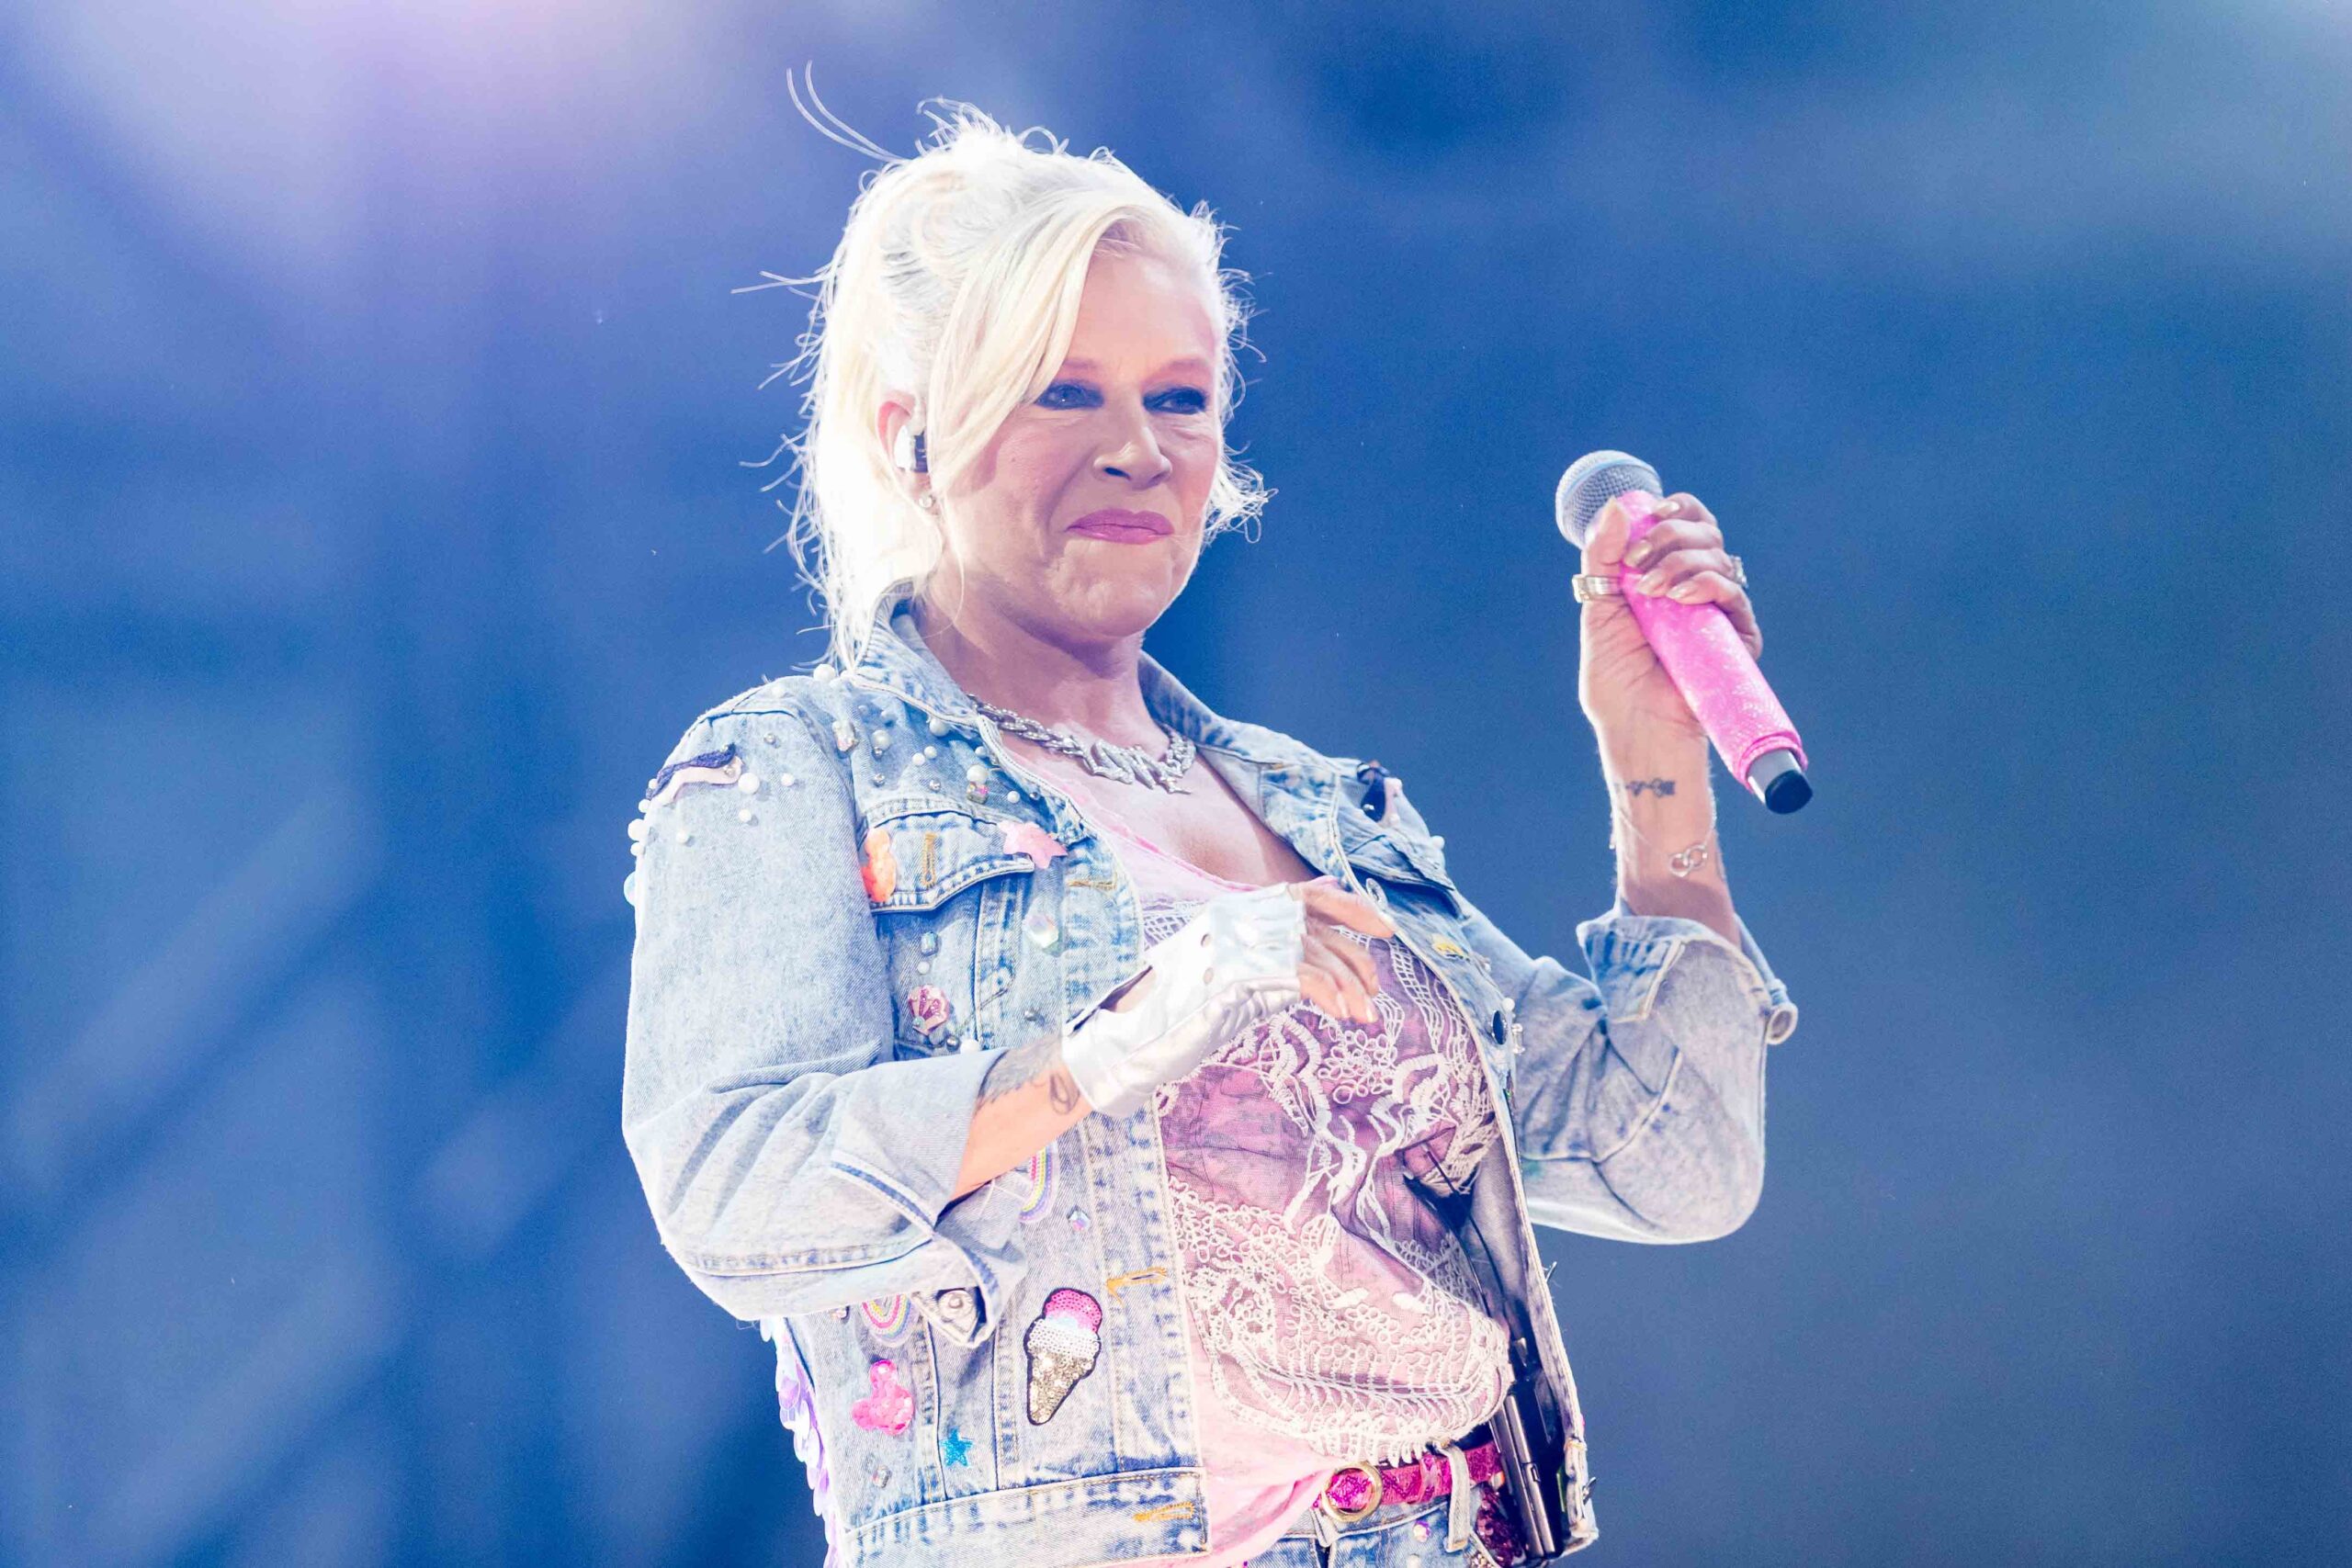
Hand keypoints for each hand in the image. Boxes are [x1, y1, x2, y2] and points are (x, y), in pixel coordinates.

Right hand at [1060, 877, 1392, 1116]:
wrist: (1135, 1038)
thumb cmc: (1186, 1013)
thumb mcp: (1243, 977)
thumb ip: (1279, 957)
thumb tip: (1323, 951)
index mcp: (1237, 908)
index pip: (1306, 893)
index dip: (1350, 907)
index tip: (1384, 930)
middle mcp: (1237, 913)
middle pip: (1317, 924)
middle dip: (1355, 960)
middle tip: (1374, 996)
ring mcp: (1234, 939)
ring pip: (1314, 951)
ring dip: (1348, 987)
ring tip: (1364, 1017)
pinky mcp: (1236, 970)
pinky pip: (1300, 975)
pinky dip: (1328, 993)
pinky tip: (1340, 1014)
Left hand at [1577, 491, 1763, 745]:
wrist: (1634, 725)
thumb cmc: (1615, 677)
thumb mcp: (1599, 608)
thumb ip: (1605, 556)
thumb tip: (1617, 506)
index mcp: (1667, 575)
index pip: (1688, 523)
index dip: (1678, 508)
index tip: (1654, 512)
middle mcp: (1696, 587)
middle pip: (1704, 531)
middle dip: (1669, 535)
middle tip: (1638, 561)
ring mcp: (1718, 610)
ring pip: (1717, 556)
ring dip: (1680, 562)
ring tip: (1651, 592)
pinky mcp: (1738, 635)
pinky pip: (1733, 593)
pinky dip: (1705, 585)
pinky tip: (1679, 599)